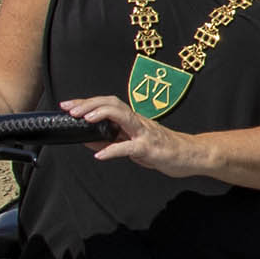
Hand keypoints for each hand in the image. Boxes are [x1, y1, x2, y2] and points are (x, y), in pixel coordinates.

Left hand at [61, 95, 207, 179]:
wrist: (191, 155)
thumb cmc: (164, 149)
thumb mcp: (134, 145)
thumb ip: (112, 141)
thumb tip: (86, 140)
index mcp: (132, 120)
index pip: (107, 104)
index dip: (86, 103)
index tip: (68, 105)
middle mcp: (137, 122)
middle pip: (112, 103)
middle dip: (89, 104)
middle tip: (71, 110)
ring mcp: (144, 133)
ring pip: (121, 116)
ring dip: (100, 115)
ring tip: (83, 119)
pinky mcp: (149, 148)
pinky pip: (129, 147)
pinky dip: (112, 150)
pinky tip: (100, 155)